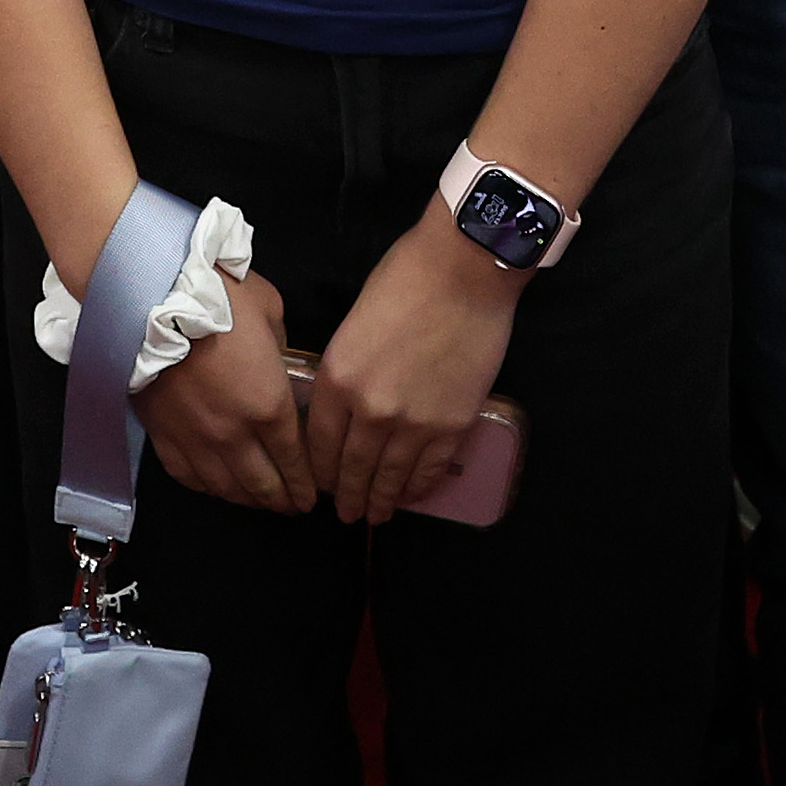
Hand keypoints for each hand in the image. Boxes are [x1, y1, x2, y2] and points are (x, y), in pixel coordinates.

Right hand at [131, 276, 313, 514]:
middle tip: (292, 507)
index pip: (294, 459)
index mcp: (268, 404)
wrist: (153, 300)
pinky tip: (216, 487)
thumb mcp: (270, 311)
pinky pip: (188, 476)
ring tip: (259, 502)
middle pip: (263, 484)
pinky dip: (207, 487)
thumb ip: (280, 345)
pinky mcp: (164, 436)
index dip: (306, 483)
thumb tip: (277, 360)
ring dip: (247, 500)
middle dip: (282, 500)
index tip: (312, 496)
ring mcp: (196, 440)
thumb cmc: (218, 298)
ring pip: (226, 488)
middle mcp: (234, 434)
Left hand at [299, 220, 525, 524]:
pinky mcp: (452, 426)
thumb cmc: (406, 279)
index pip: (320, 442)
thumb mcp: (354, 323)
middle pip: (353, 467)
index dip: (322, 470)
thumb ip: (347, 369)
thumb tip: (349, 401)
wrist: (464, 270)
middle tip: (348, 515)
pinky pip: (430, 469)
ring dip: (382, 501)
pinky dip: (419, 487)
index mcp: (338, 379)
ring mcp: (413, 423)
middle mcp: (370, 411)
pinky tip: (412, 495)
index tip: (324, 484)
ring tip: (377, 515)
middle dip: (349, 496)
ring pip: (390, 477)